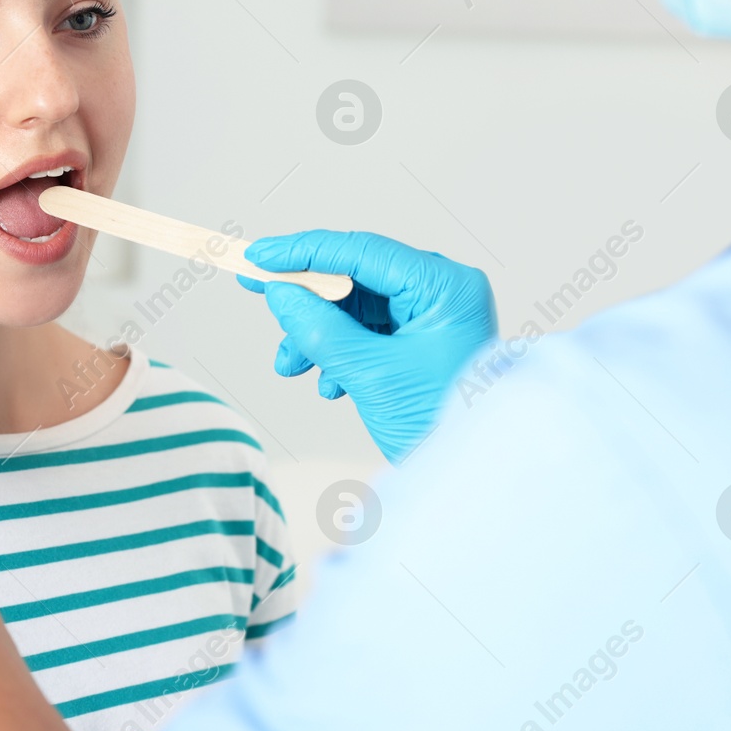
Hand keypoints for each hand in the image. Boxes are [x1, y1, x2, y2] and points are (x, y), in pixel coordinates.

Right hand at [239, 230, 495, 462]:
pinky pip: (367, 333)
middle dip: (307, 302)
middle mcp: (440, 293)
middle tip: (256, 294)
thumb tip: (279, 293)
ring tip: (290, 367)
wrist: (473, 477)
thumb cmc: (439, 425)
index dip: (303, 253)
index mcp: (444, 287)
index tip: (258, 257)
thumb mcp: (370, 375)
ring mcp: (431, 318)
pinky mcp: (420, 343)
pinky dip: (339, 353)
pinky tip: (329, 384)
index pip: (361, 252)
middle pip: (355, 279)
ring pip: (356, 309)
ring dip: (317, 335)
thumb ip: (319, 328)